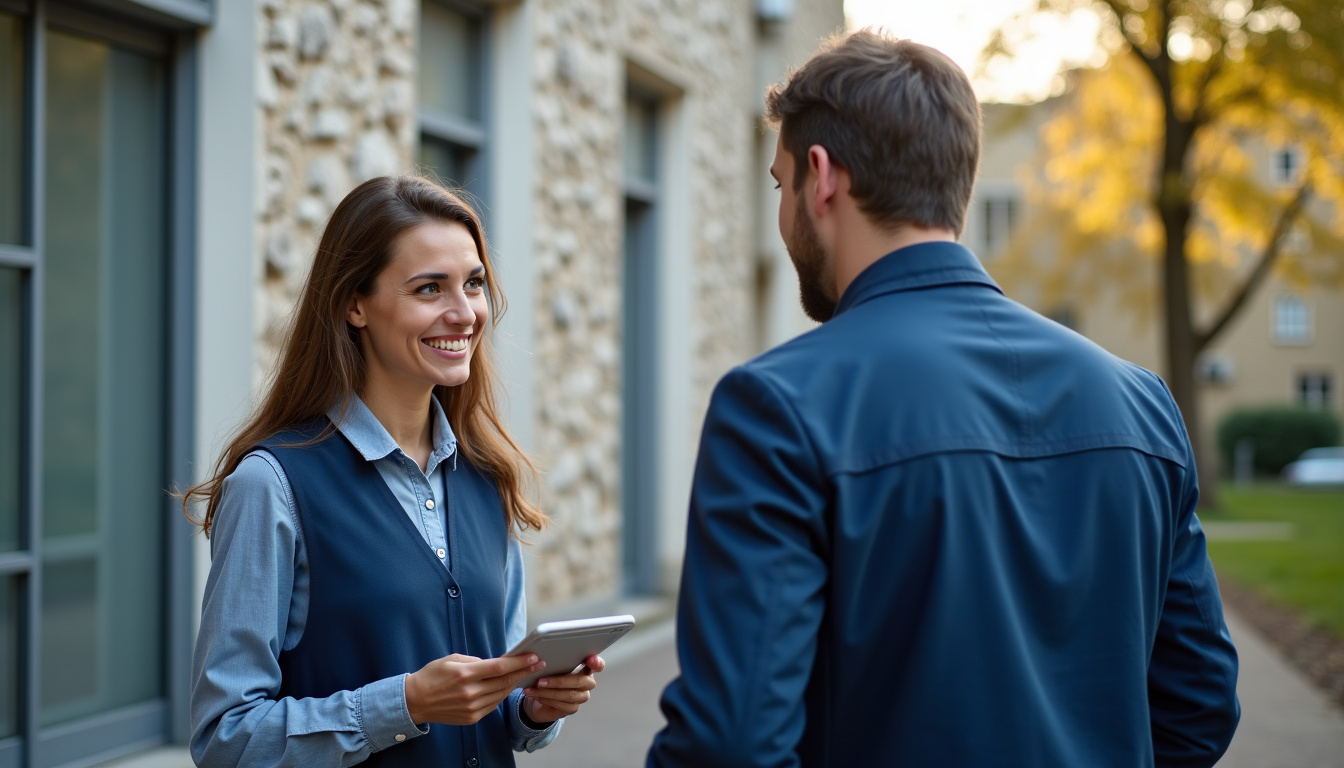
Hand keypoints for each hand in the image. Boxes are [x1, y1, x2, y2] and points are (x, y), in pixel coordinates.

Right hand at [405, 653, 544, 725]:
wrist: (415, 701)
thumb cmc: (432, 676)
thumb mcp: (452, 659)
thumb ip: (475, 661)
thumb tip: (495, 663)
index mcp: (465, 674)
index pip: (499, 667)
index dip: (519, 662)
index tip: (533, 657)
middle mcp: (470, 692)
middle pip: (504, 681)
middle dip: (524, 671)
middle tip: (537, 664)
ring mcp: (471, 707)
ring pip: (501, 694)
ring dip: (514, 684)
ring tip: (523, 674)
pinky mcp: (471, 718)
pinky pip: (493, 705)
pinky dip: (500, 695)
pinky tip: (505, 687)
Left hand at [521, 654, 605, 723]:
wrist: (541, 699)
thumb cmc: (550, 678)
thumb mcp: (554, 667)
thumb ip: (557, 662)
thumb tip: (544, 658)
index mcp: (586, 668)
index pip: (598, 665)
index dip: (596, 663)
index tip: (590, 659)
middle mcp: (587, 683)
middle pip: (579, 681)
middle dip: (558, 681)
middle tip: (540, 680)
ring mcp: (582, 697)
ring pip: (569, 695)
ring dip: (548, 692)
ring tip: (534, 688)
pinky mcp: (573, 708)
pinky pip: (562, 705)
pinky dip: (548, 700)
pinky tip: (538, 696)